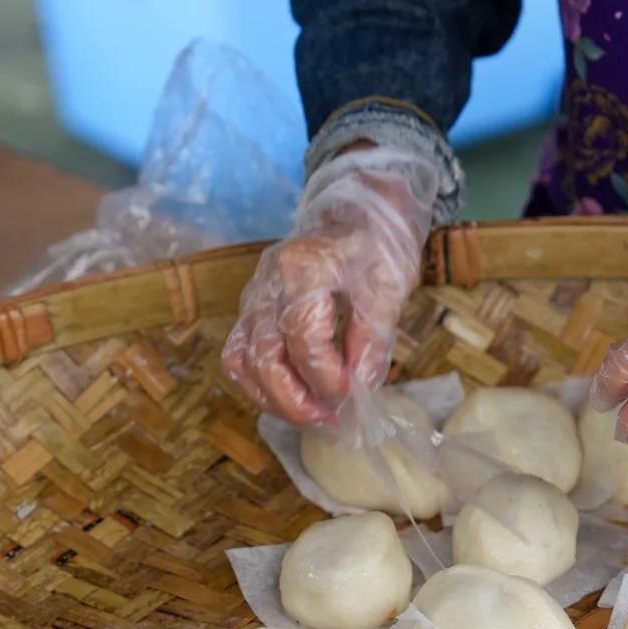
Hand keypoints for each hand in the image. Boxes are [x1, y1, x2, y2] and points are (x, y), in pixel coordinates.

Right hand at [222, 147, 439, 425]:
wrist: (358, 209)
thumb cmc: (377, 243)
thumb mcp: (389, 287)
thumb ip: (372, 340)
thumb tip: (360, 389)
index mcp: (303, 268)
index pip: (303, 337)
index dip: (326, 375)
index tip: (352, 394)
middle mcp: (267, 282)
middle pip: (264, 356)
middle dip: (295, 400)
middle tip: (329, 419)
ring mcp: (254, 296)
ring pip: (242, 361)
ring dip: (273, 399)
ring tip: (312, 415)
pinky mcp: (252, 308)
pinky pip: (238, 354)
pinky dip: (258, 384)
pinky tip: (290, 398)